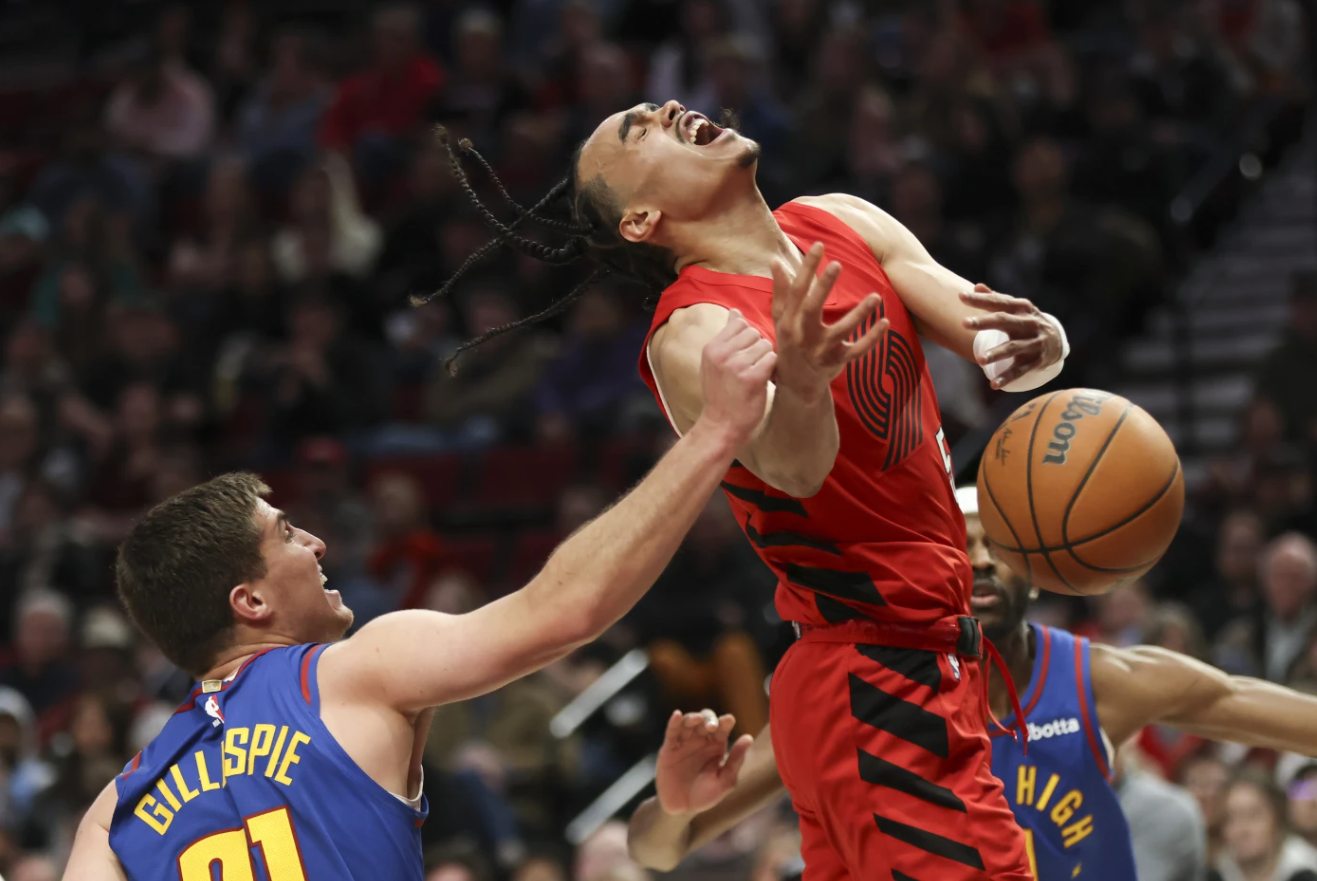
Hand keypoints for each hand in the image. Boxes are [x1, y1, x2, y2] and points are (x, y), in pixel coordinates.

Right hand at [655, 709, 753, 817]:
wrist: (682, 809)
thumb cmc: (707, 796)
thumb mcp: (725, 781)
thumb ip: (736, 760)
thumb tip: (748, 738)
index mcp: (717, 746)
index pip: (722, 729)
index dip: (725, 722)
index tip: (729, 720)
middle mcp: (701, 740)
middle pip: (705, 720)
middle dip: (709, 719)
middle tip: (713, 726)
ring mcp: (684, 743)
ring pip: (688, 722)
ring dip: (693, 718)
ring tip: (698, 720)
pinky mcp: (669, 748)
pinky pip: (671, 731)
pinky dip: (674, 722)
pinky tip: (677, 715)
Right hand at [698, 309, 776, 444]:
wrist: (721, 426)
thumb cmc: (721, 393)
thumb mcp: (715, 362)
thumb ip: (726, 336)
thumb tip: (735, 311)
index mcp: (711, 347)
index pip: (739, 323)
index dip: (747, 339)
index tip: (743, 356)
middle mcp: (721, 353)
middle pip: (754, 332)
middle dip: (757, 348)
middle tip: (751, 367)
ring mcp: (736, 365)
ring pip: (765, 345)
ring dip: (766, 359)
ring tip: (755, 375)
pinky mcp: (752, 378)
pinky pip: (772, 358)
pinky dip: (771, 369)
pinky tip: (763, 380)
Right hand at [770, 243, 887, 402]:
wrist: (796, 383)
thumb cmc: (789, 343)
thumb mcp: (780, 319)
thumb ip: (780, 290)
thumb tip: (774, 260)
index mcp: (788, 321)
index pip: (796, 290)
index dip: (807, 268)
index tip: (819, 246)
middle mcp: (802, 335)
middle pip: (812, 308)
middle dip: (823, 286)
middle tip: (838, 264)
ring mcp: (820, 350)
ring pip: (841, 331)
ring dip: (860, 314)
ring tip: (876, 297)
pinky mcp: (837, 361)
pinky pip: (857, 351)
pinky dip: (872, 339)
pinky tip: (885, 322)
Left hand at [961, 283, 1064, 388]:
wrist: (1058, 340)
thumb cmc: (1028, 321)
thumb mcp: (1017, 308)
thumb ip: (997, 298)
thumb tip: (976, 287)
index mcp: (1022, 308)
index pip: (999, 302)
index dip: (980, 300)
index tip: (961, 297)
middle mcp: (1028, 323)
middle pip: (1004, 321)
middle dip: (984, 322)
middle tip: (963, 323)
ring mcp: (1033, 343)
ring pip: (1012, 348)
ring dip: (996, 353)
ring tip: (979, 359)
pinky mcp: (1036, 361)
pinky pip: (1020, 370)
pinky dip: (1007, 377)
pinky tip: (993, 384)